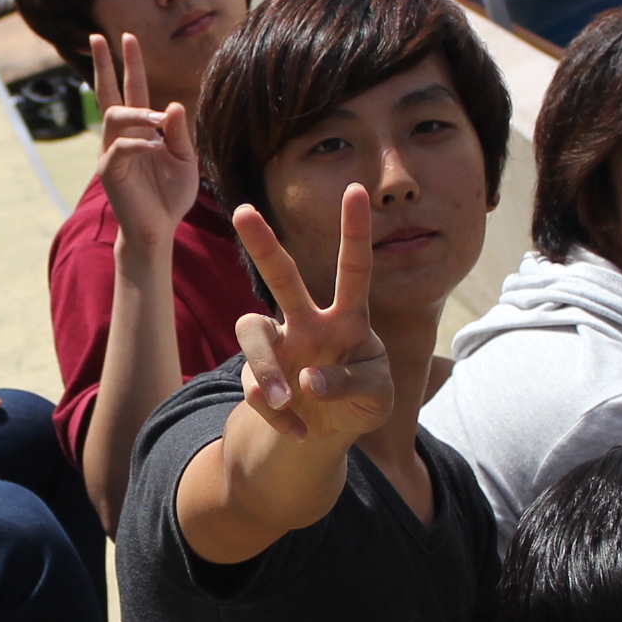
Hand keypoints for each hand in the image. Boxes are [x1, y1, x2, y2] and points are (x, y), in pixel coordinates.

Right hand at [89, 32, 199, 255]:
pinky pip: (119, 148)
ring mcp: (112, 152)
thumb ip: (178, 133)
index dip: (130, 63)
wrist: (159, 229)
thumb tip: (169, 105)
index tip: (127, 37)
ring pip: (114, 117)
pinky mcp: (109, 171)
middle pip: (108, 92)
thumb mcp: (184, 159)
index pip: (133, 88)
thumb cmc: (171, 195)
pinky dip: (138, 144)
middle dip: (103, 64)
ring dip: (137, 113)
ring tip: (158, 120)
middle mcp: (122, 135)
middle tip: (98, 36)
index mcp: (141, 128)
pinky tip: (155, 147)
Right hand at [231, 185, 392, 445]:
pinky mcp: (257, 377)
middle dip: (263, 244)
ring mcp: (278, 347)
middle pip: (282, 276)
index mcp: (348, 317)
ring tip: (284, 398)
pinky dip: (278, 415)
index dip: (354, 231)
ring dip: (265, 368)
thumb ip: (353, 382)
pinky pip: (255, 389)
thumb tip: (309, 380)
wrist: (329, 432)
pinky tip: (299, 430)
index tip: (357, 189)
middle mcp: (308, 321)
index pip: (353, 270)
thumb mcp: (377, 396)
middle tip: (244, 211)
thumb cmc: (362, 398)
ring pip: (251, 329)